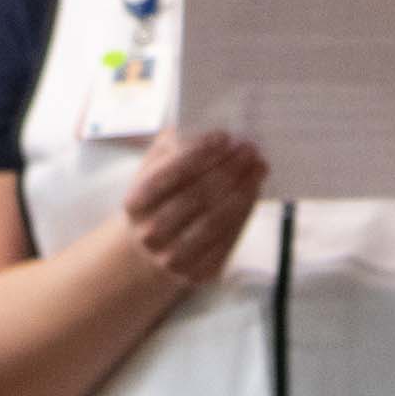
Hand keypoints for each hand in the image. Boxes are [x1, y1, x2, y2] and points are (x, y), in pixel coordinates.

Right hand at [115, 129, 267, 291]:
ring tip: (258, 167)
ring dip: (242, 191)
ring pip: (215, 221)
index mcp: (136, 203)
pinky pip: (226, 242)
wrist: (148, 249)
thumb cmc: (157, 195)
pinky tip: (253, 193)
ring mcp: (173, 257)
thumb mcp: (152, 167)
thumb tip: (205, 122)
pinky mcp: (197, 273)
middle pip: (197, 197)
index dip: (199, 154)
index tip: (225, 136)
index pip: (169, 175)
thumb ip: (172, 144)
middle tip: (250, 148)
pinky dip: (243, 215)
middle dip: (228, 170)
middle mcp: (151, 233)